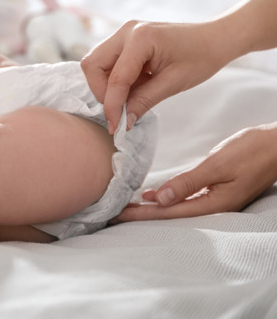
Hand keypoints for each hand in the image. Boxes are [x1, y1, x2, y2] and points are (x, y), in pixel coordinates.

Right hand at [81, 20, 228, 133]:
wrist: (214, 39)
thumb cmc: (201, 58)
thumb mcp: (173, 83)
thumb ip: (144, 101)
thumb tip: (122, 122)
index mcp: (140, 38)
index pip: (115, 78)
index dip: (112, 105)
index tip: (115, 127)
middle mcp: (126, 31)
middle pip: (92, 65)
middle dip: (101, 91)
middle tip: (119, 109)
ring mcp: (123, 33)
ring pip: (95, 63)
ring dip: (105, 85)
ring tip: (129, 97)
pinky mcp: (124, 40)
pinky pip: (106, 62)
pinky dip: (113, 79)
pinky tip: (134, 87)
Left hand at [115, 122, 276, 221]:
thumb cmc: (254, 151)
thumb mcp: (219, 165)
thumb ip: (189, 182)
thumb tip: (161, 198)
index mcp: (214, 204)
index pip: (169, 213)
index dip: (142, 214)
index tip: (118, 214)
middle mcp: (214, 206)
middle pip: (170, 214)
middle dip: (142, 214)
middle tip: (113, 213)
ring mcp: (216, 199)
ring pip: (176, 207)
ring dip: (152, 207)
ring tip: (127, 206)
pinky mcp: (217, 190)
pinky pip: (186, 198)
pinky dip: (167, 197)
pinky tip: (153, 195)